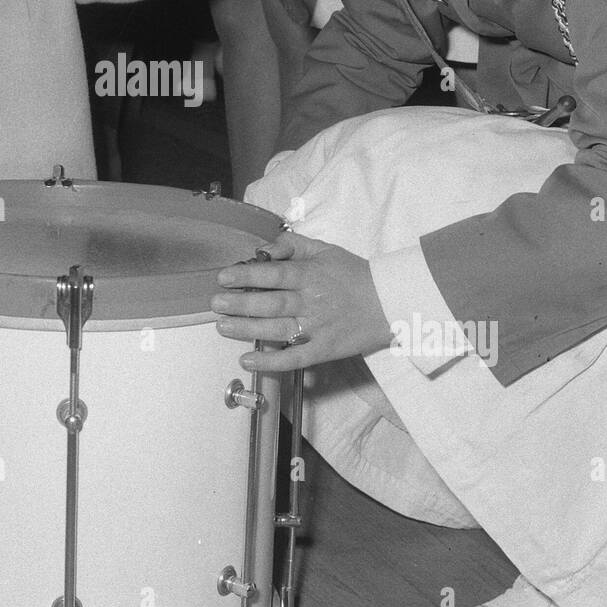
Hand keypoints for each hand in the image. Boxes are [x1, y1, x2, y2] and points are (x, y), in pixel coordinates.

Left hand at [211, 230, 390, 372]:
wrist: (390, 302)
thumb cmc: (353, 274)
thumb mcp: (325, 249)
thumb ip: (292, 245)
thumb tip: (263, 251)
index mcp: (312, 275)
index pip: (274, 275)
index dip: (247, 275)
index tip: (224, 277)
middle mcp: (312, 302)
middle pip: (271, 303)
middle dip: (240, 304)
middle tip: (216, 304)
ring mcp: (318, 328)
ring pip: (278, 330)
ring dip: (247, 330)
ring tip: (222, 327)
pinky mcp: (325, 350)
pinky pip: (295, 358)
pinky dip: (272, 361)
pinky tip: (248, 361)